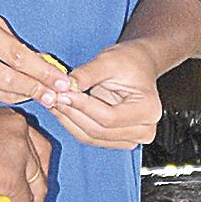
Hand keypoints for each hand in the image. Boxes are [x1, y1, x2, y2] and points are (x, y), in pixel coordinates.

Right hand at [0, 0, 66, 104]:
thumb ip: (11, 41)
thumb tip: (42, 63)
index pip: (16, 56)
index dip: (43, 71)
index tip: (63, 80)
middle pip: (8, 80)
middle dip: (38, 90)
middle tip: (60, 97)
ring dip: (25, 96)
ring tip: (47, 97)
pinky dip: (6, 97)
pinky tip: (22, 95)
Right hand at [0, 102, 51, 201]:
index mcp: (8, 117)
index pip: (35, 142)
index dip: (34, 165)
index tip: (29, 179)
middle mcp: (20, 130)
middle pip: (41, 162)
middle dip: (36, 186)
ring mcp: (20, 153)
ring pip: (37, 183)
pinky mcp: (12, 176)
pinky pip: (22, 200)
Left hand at [43, 43, 162, 149]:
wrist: (139, 65)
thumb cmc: (129, 61)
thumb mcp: (108, 61)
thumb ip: (87, 74)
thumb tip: (64, 87)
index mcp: (149, 110)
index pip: (108, 117)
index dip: (82, 106)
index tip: (62, 93)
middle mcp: (144, 130)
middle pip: (98, 131)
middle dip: (71, 113)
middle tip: (52, 96)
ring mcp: (132, 139)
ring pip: (91, 137)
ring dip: (69, 120)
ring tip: (53, 101)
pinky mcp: (118, 141)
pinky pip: (91, 137)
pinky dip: (73, 124)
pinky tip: (62, 108)